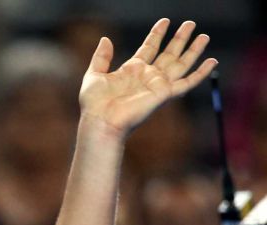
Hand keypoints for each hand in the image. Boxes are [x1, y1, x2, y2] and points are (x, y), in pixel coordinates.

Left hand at [79, 19, 215, 138]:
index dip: (157, 34)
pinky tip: (212, 61)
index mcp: (132, 70)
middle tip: (191, 24)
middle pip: (169, 53)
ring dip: (193, 50)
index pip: (149, 47)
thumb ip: (101, 57)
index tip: (165, 21)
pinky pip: (187, 82)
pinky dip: (201, 73)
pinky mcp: (164, 94)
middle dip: (179, 38)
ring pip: (181, 64)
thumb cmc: (94, 103)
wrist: (101, 121)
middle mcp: (148, 76)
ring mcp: (158, 84)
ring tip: (204, 36)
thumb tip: (105, 39)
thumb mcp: (94, 74)